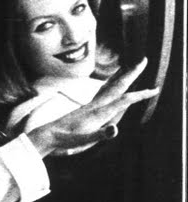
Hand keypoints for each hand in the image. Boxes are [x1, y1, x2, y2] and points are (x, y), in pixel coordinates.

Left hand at [26, 59, 159, 156]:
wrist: (47, 136)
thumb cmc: (66, 140)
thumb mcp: (84, 141)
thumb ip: (100, 135)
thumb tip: (114, 129)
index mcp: (99, 112)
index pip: (124, 100)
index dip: (140, 95)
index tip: (155, 90)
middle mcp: (95, 105)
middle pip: (117, 85)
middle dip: (132, 73)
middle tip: (144, 60)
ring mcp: (90, 105)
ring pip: (109, 86)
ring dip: (122, 76)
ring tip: (130, 66)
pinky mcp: (85, 108)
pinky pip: (102, 91)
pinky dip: (111, 84)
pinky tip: (110, 83)